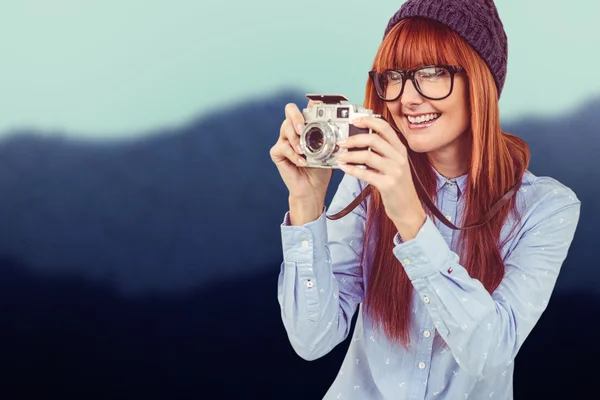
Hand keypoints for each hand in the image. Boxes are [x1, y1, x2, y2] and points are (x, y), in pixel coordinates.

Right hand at [270, 100, 332, 202]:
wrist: (313, 188)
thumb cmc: (321, 169)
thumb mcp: (330, 151)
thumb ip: (332, 138)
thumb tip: (341, 128)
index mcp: (306, 127)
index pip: (306, 108)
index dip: (310, 104)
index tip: (317, 104)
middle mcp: (293, 130)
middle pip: (290, 110)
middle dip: (296, 116)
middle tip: (302, 127)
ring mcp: (284, 140)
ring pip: (285, 128)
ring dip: (295, 139)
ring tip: (303, 151)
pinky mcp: (277, 153)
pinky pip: (282, 147)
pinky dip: (293, 155)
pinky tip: (302, 162)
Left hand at [335, 116, 425, 239]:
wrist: (408, 209)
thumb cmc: (398, 187)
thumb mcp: (395, 165)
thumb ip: (382, 153)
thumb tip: (360, 141)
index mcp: (400, 150)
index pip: (385, 128)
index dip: (369, 121)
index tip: (354, 120)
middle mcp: (399, 158)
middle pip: (374, 140)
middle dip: (354, 139)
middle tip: (341, 142)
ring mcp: (394, 171)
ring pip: (368, 156)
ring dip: (350, 155)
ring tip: (340, 156)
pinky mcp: (388, 184)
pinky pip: (366, 174)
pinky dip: (352, 169)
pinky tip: (344, 168)